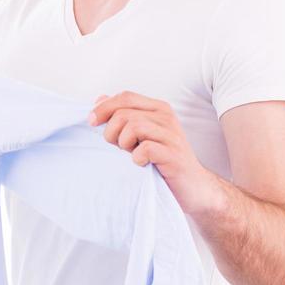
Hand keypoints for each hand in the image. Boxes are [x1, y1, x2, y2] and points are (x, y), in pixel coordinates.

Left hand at [88, 90, 223, 216]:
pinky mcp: (173, 155)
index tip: (91, 122)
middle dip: (111, 131)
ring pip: (133, 127)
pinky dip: (136, 158)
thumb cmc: (162, 161)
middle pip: (124, 112)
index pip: (125, 96)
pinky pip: (144, 148)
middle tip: (118, 147)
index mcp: (158, 108)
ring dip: (123, 144)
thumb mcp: (140, 135)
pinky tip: (141, 164)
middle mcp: (166, 117)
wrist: (193, 187)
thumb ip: (122, 116)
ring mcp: (171, 135)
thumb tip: (100, 100)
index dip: (103, 108)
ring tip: (130, 154)